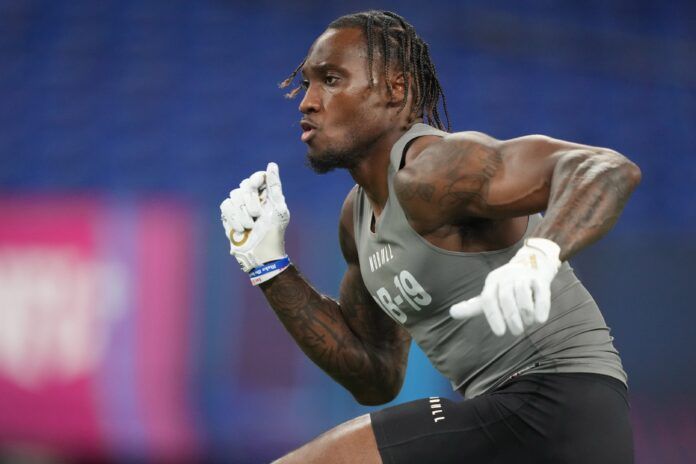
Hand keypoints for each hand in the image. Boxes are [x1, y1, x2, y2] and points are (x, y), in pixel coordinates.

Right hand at [220, 163, 289, 281]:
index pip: (257, 177)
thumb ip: (275, 186)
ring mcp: (239, 206)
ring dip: (242, 213)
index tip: (257, 186)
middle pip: (244, 186)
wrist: (261, 254)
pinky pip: (225, 206)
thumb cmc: (274, 232)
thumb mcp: (278, 208)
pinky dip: (233, 218)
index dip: (255, 180)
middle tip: (257, 215)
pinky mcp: (228, 215)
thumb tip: (272, 164)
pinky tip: (241, 229)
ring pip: (234, 196)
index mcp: (266, 195)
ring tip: (250, 226)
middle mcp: (252, 198)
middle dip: (250, 201)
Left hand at [449, 238, 560, 335]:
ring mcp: (523, 277)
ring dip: (526, 314)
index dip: (493, 317)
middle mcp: (506, 278)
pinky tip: (540, 320)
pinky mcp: (539, 280)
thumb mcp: (489, 294)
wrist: (530, 265)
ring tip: (527, 324)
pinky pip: (541, 294)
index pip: (488, 299)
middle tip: (516, 332)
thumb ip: (473, 306)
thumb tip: (452, 313)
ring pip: (523, 295)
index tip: (500, 333)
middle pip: (506, 298)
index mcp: (492, 282)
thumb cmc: (505, 287)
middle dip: (511, 318)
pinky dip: (541, 307)